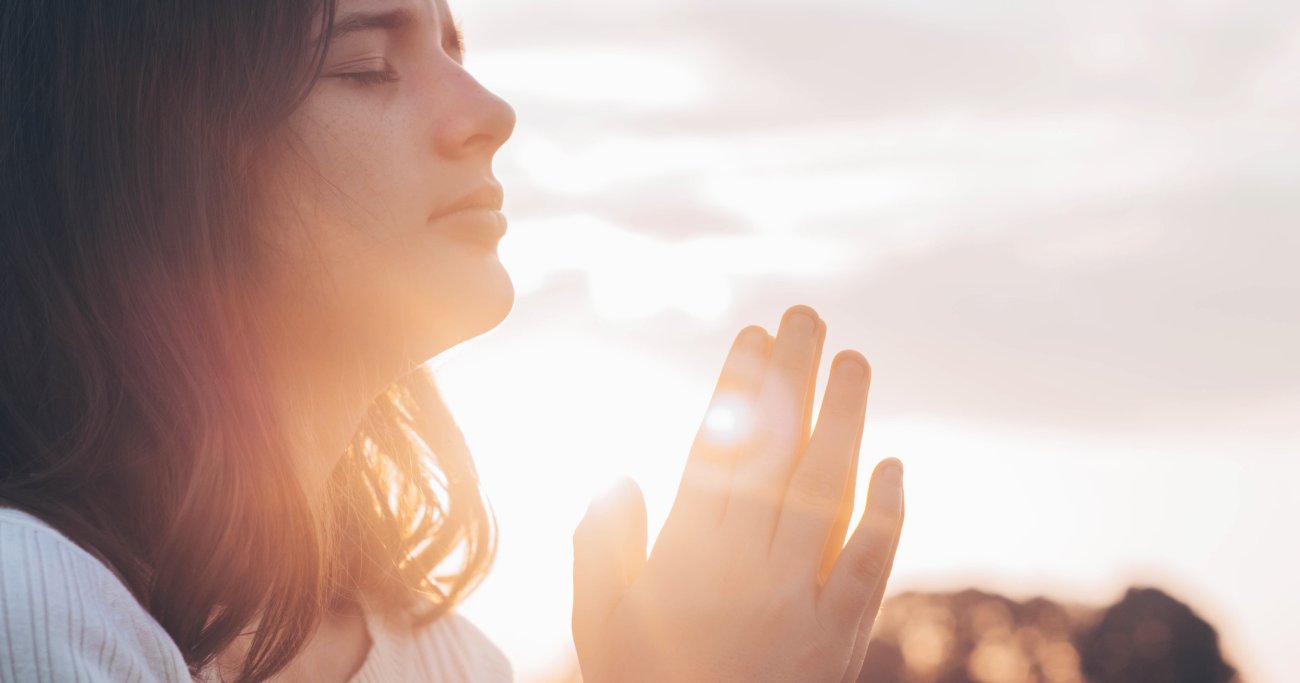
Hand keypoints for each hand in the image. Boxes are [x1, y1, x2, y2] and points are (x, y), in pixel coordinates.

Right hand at [572, 305, 904, 682]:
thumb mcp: (600, 624)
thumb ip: (602, 546)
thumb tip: (618, 476)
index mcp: (687, 556)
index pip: (718, 451)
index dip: (739, 388)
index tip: (752, 336)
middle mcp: (748, 566)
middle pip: (777, 453)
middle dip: (793, 378)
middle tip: (807, 316)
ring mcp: (801, 599)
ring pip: (827, 493)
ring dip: (845, 421)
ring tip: (853, 361)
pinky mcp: (840, 634)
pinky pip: (869, 564)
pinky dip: (887, 513)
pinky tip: (894, 465)